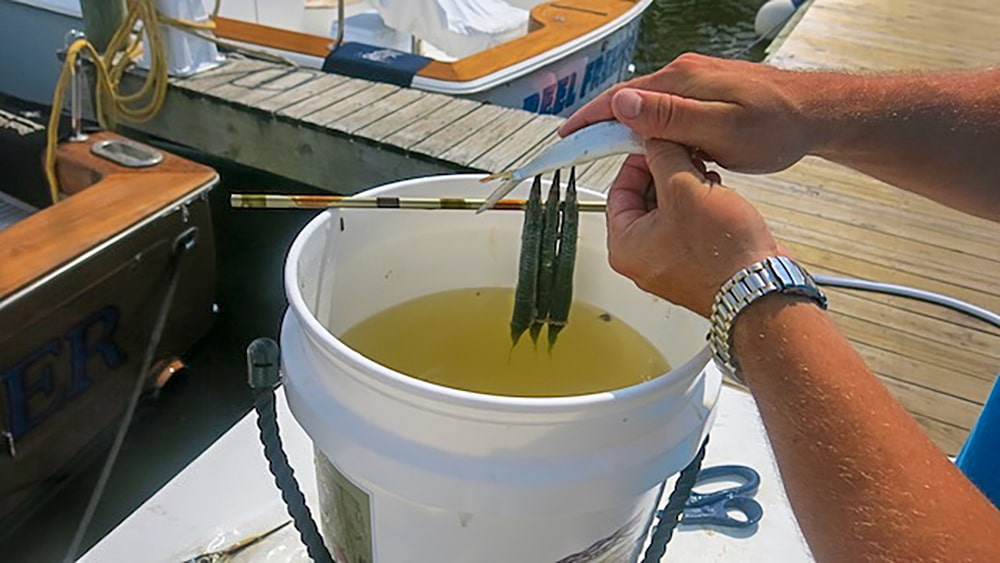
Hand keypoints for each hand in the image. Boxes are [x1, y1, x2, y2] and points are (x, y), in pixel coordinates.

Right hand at [561, 54, 814, 173]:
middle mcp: (683, 75)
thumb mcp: (721, 129)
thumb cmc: (776, 126)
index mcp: (681, 82)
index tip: (564, 137)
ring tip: (605, 154)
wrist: (817, 114)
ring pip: (647, 107)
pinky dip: (648, 129)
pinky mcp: (707, 93)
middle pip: (627, 101)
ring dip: (624, 129)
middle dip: (598, 124)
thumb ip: (671, 117)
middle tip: (575, 148)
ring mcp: (695, 82)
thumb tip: (622, 104)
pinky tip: (649, 147)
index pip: (619, 98)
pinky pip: (666, 111)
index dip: (587, 119)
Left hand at [606, 140, 781, 317]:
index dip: (637, 162)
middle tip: (684, 155)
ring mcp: (668, 263)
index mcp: (624, 246)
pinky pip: (687, 225)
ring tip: (704, 174)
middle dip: (665, 173)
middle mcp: (642, 259)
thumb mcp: (685, 188)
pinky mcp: (693, 263)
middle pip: (642, 200)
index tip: (655, 146)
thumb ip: (664, 157)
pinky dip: (699, 205)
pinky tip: (716, 193)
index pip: (617, 191)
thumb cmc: (722, 255)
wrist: (759, 287)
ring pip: (668, 210)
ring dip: (685, 187)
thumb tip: (655, 141)